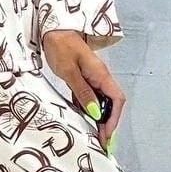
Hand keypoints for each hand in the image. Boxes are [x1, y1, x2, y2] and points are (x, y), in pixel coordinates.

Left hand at [41, 29, 126, 151]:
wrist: (54, 28)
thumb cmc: (61, 46)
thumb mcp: (69, 71)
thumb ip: (82, 92)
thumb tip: (95, 113)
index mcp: (101, 75)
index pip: (116, 101)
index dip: (114, 120)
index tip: (107, 136)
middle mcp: (100, 77)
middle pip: (111, 104)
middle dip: (109, 124)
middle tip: (102, 143)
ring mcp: (92, 78)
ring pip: (100, 102)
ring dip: (99, 119)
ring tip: (94, 137)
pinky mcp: (82, 78)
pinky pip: (89, 97)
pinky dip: (89, 110)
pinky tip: (84, 121)